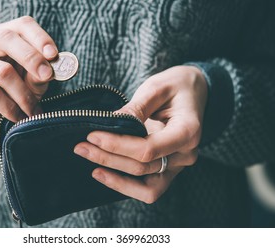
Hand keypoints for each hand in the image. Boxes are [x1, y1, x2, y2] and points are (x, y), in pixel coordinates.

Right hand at [0, 16, 57, 145]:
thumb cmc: (15, 97)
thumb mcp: (33, 85)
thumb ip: (40, 75)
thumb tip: (51, 69)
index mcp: (5, 37)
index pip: (22, 25)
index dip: (39, 37)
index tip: (53, 55)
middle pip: (6, 38)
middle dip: (31, 58)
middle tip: (47, 76)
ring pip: (1, 70)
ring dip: (23, 94)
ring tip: (34, 111)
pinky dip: (9, 107)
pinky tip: (17, 117)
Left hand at [74, 66, 207, 202]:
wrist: (193, 91)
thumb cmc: (177, 85)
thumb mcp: (157, 87)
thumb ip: (136, 108)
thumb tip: (110, 123)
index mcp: (188, 131)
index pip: (148, 148)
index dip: (117, 145)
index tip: (93, 135)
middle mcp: (186, 154)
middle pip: (143, 167)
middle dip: (109, 158)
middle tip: (81, 147)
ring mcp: (178, 165)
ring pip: (146, 186)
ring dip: (115, 177)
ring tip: (90, 162)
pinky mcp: (168, 169)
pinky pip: (148, 189)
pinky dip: (126, 186)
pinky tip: (103, 174)